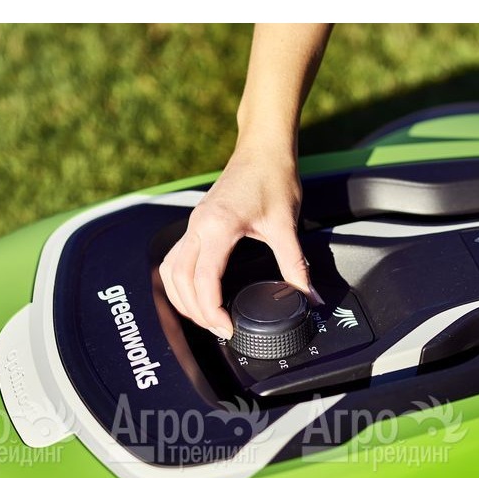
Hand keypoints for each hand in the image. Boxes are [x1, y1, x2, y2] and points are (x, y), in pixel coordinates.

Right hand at [159, 145, 321, 338]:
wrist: (263, 148)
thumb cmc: (273, 177)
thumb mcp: (286, 225)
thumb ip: (296, 265)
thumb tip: (308, 296)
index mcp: (217, 227)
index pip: (203, 281)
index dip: (211, 311)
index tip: (227, 328)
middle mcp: (198, 226)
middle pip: (179, 280)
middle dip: (195, 311)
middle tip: (219, 329)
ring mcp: (193, 224)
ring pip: (170, 270)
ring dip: (182, 298)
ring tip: (204, 317)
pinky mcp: (196, 223)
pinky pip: (175, 258)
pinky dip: (179, 281)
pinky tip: (193, 293)